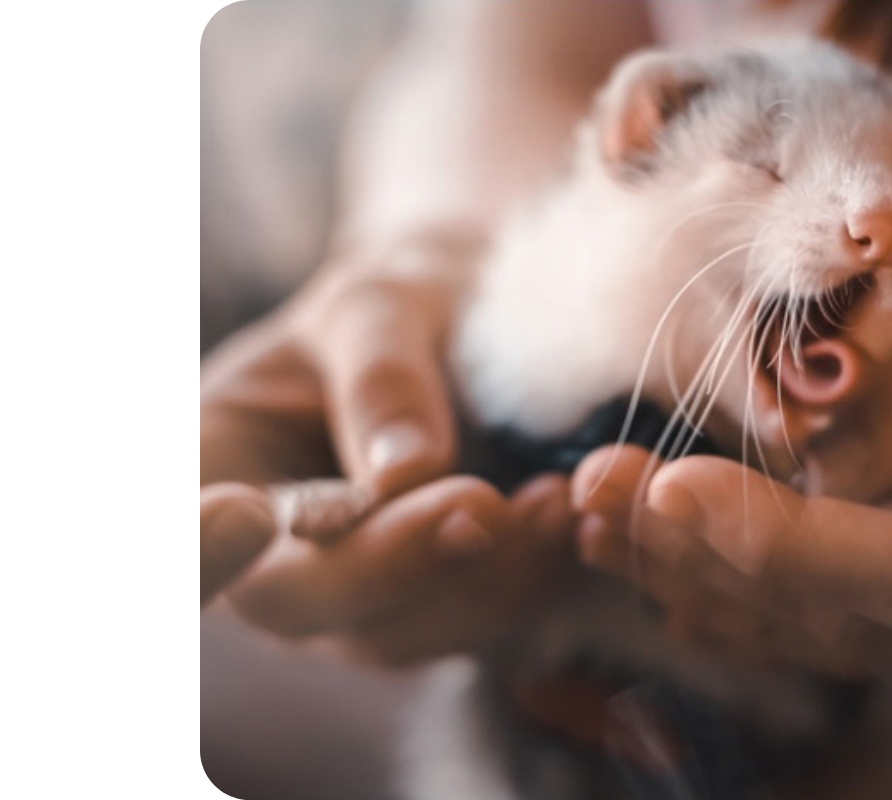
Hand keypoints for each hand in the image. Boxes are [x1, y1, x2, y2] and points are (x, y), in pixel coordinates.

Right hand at [201, 250, 574, 664]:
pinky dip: (528, 583)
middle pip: (305, 601)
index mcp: (217, 466)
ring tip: (557, 498)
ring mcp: (353, 597)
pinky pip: (475, 627)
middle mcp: (273, 553)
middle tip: (482, 505)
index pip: (189, 536)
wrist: (467, 332)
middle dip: (397, 561)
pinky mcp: (434, 610)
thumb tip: (403, 472)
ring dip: (485, 579)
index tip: (249, 514)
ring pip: (403, 630)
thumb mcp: (380, 305)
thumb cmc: (400, 304)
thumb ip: (381, 377)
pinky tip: (572, 520)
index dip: (203, 550)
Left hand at [572, 445, 891, 678]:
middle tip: (594, 486)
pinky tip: (663, 581)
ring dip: (693, 578)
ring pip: (813, 629)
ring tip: (594, 520)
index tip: (672, 485)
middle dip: (698, 555)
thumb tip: (810, 439)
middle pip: (830, 614)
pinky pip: (826, 626)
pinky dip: (737, 606)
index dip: (780, 544)